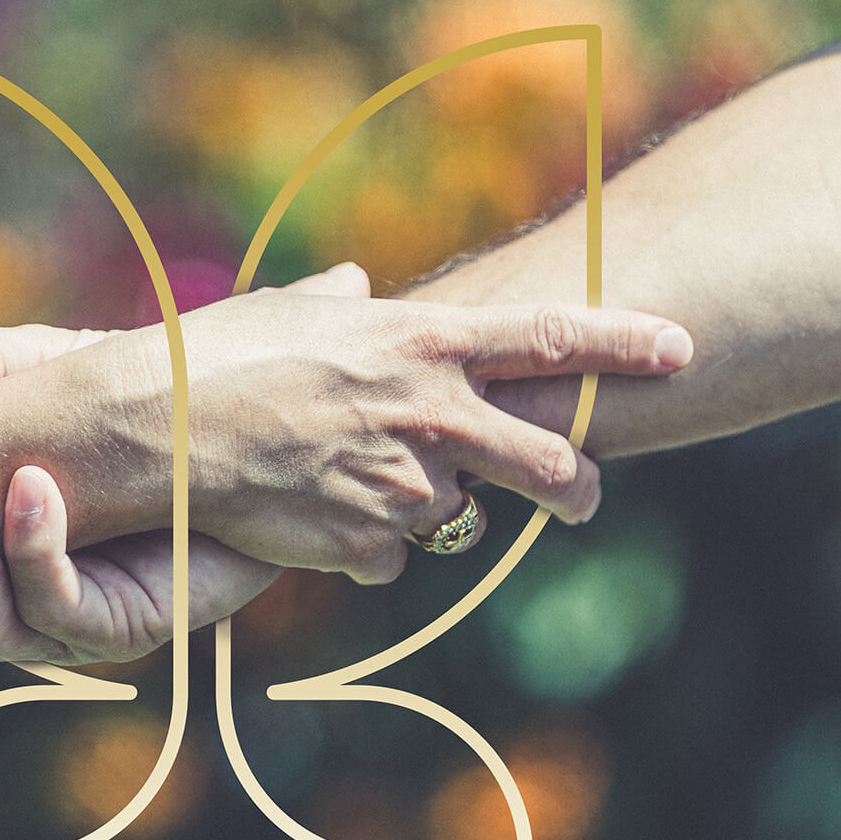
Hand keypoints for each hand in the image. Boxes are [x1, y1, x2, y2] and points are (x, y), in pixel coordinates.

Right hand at [104, 287, 694, 583]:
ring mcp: (404, 486)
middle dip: (574, 484)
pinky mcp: (368, 544)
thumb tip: (355, 285)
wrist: (159, 433)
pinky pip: (389, 555)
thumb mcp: (288, 309)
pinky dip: (365, 543)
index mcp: (424, 344)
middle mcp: (432, 415)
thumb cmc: (216, 357)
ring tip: (354, 481)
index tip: (681, 347)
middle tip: (581, 495)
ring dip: (425, 505)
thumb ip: (339, 302)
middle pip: (547, 460)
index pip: (550, 338)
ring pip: (454, 513)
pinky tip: (314, 514)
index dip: (623, 345)